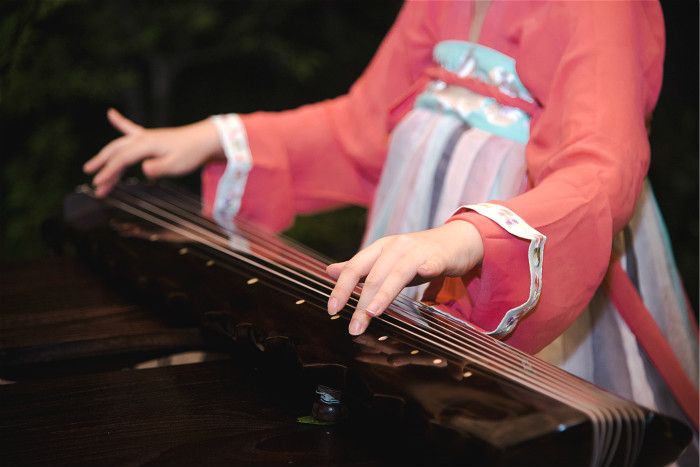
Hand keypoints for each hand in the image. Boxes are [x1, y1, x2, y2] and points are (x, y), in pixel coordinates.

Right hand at [83, 108, 223, 196]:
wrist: (205, 139)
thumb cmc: (192, 153)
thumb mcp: (176, 165)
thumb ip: (158, 168)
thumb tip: (143, 169)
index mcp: (146, 145)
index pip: (121, 160)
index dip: (108, 172)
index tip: (98, 184)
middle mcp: (142, 139)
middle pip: (116, 152)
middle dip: (102, 165)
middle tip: (91, 178)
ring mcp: (146, 137)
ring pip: (120, 145)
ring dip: (106, 156)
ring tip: (92, 166)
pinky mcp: (151, 137)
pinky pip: (131, 129)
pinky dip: (120, 122)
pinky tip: (111, 114)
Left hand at [326, 220, 483, 335]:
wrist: (456, 240)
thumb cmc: (417, 254)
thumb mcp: (385, 259)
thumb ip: (360, 268)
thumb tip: (330, 271)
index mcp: (380, 248)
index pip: (355, 267)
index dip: (342, 288)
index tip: (332, 309)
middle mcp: (396, 247)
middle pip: (375, 275)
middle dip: (362, 303)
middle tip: (354, 327)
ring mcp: (418, 251)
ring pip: (398, 273)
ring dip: (384, 293)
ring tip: (372, 313)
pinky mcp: (440, 256)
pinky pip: (433, 262)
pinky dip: (428, 267)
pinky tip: (424, 272)